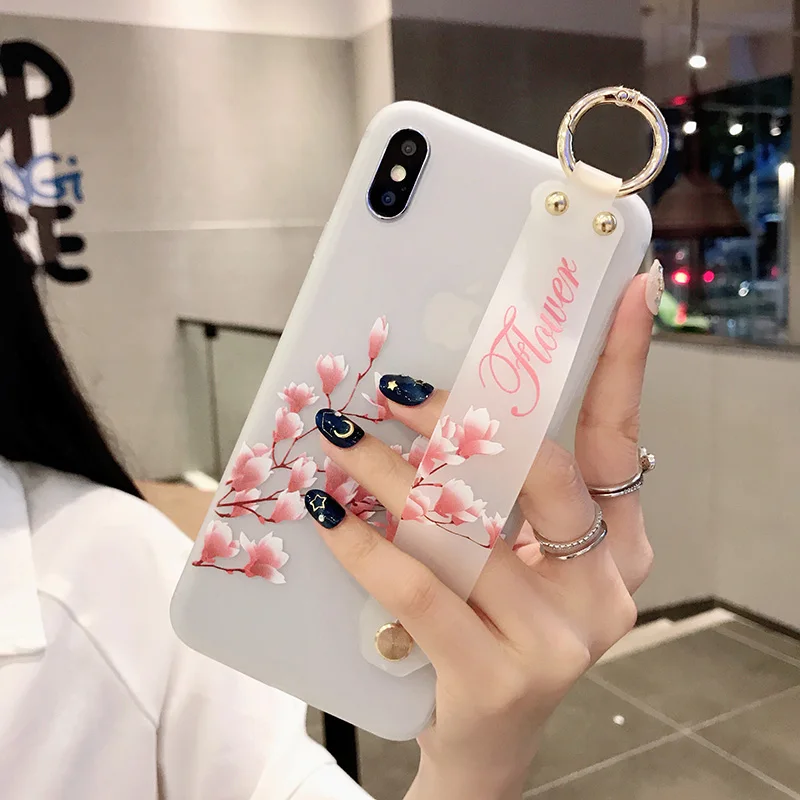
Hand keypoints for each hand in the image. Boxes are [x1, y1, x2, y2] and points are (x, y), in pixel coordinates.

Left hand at [308, 272, 656, 798]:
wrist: (482, 746)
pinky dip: (364, 545)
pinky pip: (420, 588)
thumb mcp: (512, 557)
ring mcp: (558, 639)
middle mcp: (604, 588)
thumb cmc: (492, 629)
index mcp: (618, 546)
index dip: (622, 362)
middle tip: (395, 388)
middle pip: (539, 472)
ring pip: (465, 526)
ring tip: (339, 437)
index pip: (616, 438)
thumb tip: (436, 400)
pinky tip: (327, 515)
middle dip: (460, 419)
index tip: (628, 290)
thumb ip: (500, 494)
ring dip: (390, 472)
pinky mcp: (499, 678)